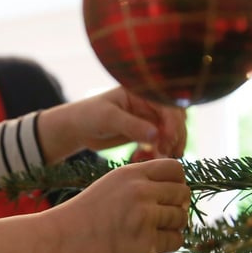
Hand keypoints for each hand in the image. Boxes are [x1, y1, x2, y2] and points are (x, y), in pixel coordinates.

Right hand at [0, 158, 189, 252]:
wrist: (56, 241)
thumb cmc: (82, 216)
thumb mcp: (110, 186)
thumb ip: (140, 183)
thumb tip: (179, 190)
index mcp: (131, 173)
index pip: (176, 169)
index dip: (177, 183)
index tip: (166, 197)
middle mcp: (140, 191)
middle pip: (183, 194)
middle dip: (176, 207)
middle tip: (159, 219)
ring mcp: (143, 217)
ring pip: (181, 218)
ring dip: (171, 227)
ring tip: (149, 233)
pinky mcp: (144, 244)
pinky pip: (175, 241)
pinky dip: (165, 245)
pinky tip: (146, 246)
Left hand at [38, 87, 186, 162]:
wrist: (76, 129)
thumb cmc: (88, 116)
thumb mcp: (108, 118)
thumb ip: (132, 126)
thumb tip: (156, 135)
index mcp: (143, 92)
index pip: (168, 105)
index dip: (173, 123)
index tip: (167, 140)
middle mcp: (149, 104)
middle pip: (175, 120)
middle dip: (175, 137)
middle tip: (166, 153)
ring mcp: (148, 119)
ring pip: (170, 133)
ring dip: (169, 147)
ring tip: (159, 159)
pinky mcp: (145, 134)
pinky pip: (159, 144)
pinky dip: (157, 153)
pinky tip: (145, 160)